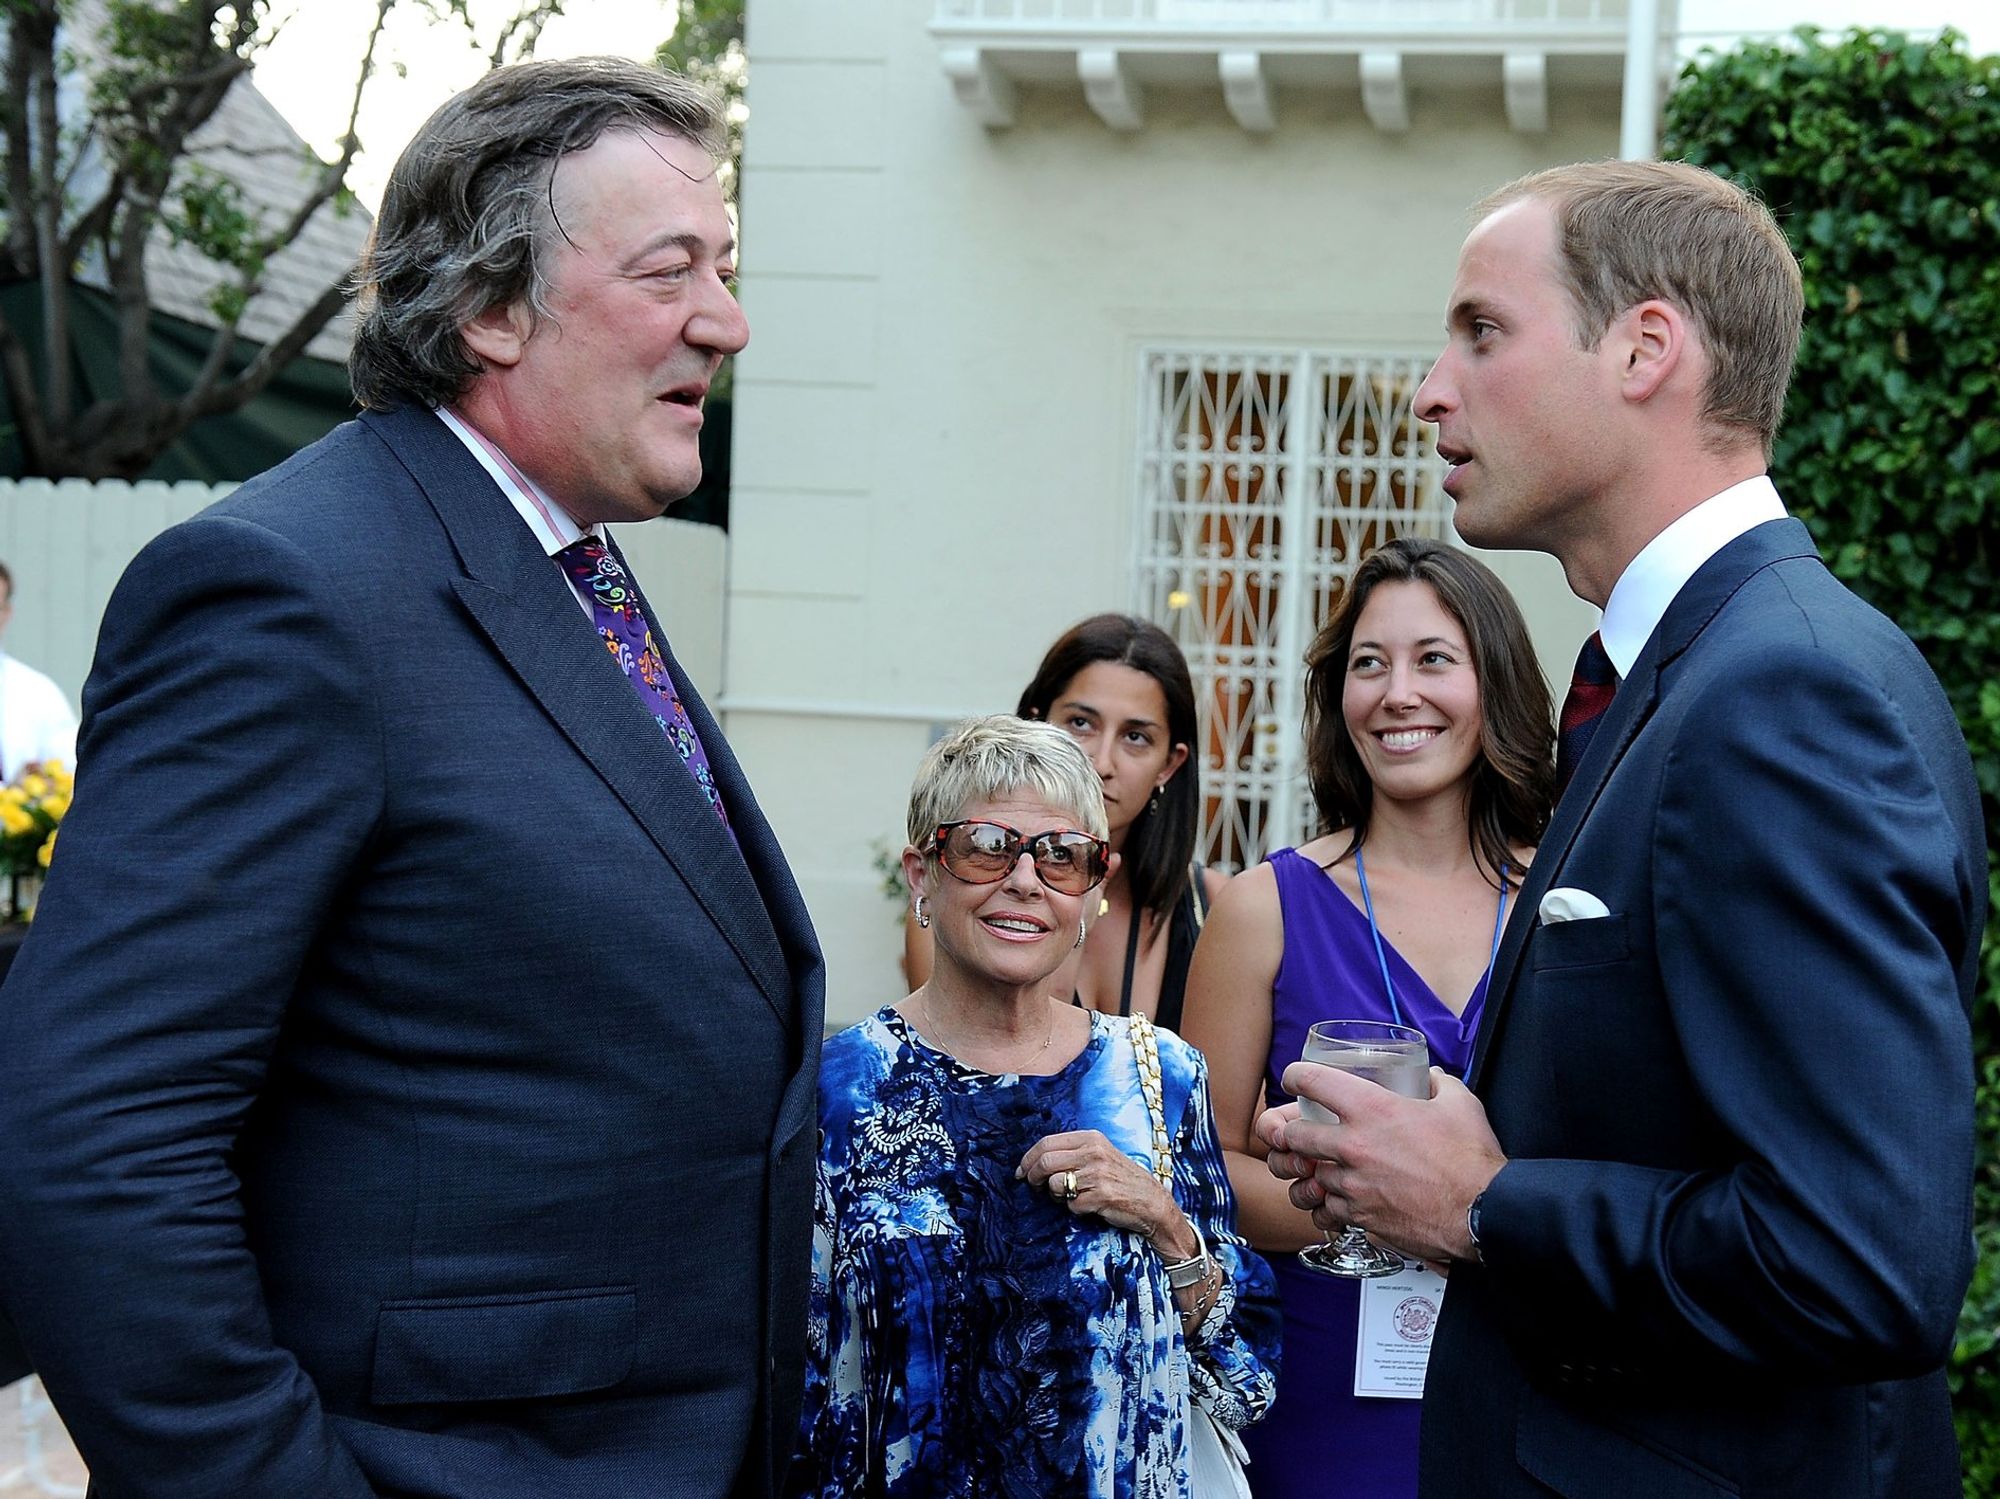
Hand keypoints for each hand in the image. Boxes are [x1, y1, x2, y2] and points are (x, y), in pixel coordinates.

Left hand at [1017, 1130, 1194, 1257]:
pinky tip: (1088, 1206)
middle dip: (1033, 1177)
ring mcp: (1098, 1174)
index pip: (1046, 1142)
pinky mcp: (1101, 1196)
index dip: (1028, 1158)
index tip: (1021, 1171)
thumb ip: (1072, 1153)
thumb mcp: (1100, 1154)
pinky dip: (1075, 1209)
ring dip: (1057, 1196)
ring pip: (1055, 1185)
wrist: (1152, 1201)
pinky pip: (1072, 1205)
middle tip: (1033, 1187)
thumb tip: (1035, 1162)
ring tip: (1070, 1196)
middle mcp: (1094, 1152)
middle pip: (1045, 1162)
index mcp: (1091, 1138)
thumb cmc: (1121, 1178)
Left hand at [1256, 1066, 1505, 1263]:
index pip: (1312, 1081)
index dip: (1296, 1075)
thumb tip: (1430, 1077)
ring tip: (1321, 1168)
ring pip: (1307, 1177)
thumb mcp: (1459, 1103)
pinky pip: (1326, 1210)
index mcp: (1372, 1109)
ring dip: (1311, 1171)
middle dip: (1293, 1131)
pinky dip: (1328, 1205)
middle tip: (1302, 1130)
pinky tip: (1339, 1200)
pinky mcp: (1360, 1216)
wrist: (1482, 1212)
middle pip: (1294, 1135)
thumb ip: (1438, 1084)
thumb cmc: (1471, 1159)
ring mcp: (1353, 1185)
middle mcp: (1353, 1146)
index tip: (1295, 1078)